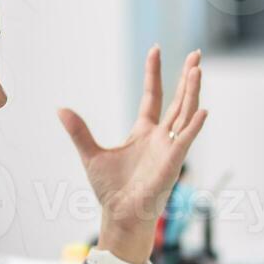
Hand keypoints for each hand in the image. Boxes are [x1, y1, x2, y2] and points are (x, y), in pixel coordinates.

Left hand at [58, 46, 206, 263]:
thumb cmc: (111, 190)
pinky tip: (202, 109)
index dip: (154, 74)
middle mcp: (161, 137)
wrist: (120, 214)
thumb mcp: (90, 154)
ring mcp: (170, 147)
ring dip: (192, 91)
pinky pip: (187, 139)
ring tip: (197, 69)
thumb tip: (60, 109)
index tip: (155, 50)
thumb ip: (79, 131)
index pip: (153, 96)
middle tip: (196, 54)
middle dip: (187, 76)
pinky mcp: (174, 161)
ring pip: (186, 112)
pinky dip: (194, 125)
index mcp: (144, 132)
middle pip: (178, 99)